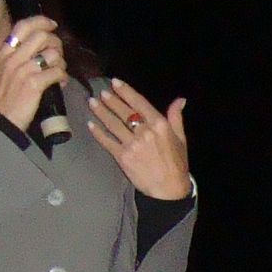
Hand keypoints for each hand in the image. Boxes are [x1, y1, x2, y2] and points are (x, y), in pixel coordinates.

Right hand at [0, 16, 65, 129]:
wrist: (0, 118)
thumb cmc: (3, 96)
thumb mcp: (2, 70)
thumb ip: (16, 56)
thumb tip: (38, 47)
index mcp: (4, 52)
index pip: (23, 26)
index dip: (41, 21)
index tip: (52, 25)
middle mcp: (13, 58)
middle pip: (42, 36)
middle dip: (56, 44)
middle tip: (58, 55)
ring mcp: (24, 70)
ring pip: (53, 54)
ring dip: (61, 63)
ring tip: (59, 72)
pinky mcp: (34, 83)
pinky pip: (57, 72)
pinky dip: (63, 77)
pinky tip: (60, 83)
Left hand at [87, 77, 189, 199]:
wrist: (169, 189)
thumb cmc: (176, 163)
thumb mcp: (180, 138)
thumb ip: (176, 117)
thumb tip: (180, 100)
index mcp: (160, 124)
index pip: (139, 102)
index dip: (125, 91)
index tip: (115, 82)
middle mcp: (145, 132)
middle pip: (123, 111)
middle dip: (110, 100)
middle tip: (101, 93)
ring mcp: (132, 144)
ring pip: (112, 124)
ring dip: (100, 112)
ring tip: (92, 103)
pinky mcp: (122, 157)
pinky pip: (107, 141)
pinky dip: (97, 132)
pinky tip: (91, 125)